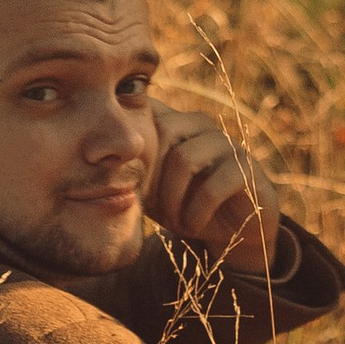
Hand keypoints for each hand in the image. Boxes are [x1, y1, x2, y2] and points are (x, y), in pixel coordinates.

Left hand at [147, 102, 281, 276]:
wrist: (232, 231)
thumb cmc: (184, 205)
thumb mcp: (151, 189)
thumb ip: (131, 171)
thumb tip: (97, 162)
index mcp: (178, 123)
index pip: (150, 112)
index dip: (135, 148)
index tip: (130, 184)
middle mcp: (203, 127)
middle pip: (164, 131)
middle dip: (151, 175)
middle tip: (148, 205)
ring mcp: (228, 145)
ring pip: (186, 158)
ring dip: (172, 198)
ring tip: (172, 222)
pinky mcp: (247, 170)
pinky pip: (213, 187)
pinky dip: (196, 213)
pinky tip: (192, 226)